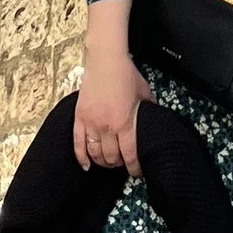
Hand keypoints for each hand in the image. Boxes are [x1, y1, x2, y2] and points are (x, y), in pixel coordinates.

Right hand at [76, 4, 151, 171]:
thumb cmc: (126, 74)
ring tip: (108, 162)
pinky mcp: (80, 117)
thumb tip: (155, 117)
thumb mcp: (145, 93)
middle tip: (122, 163)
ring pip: (95, 153)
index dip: (134, 167)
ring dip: (102, 162)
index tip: (136, 171)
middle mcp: (107, 127)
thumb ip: (149, 108)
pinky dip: (81, 157)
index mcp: (124, 123)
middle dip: (118, 164)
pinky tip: (86, 165)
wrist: (105, 60)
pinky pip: (77, 143)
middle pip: (111, 157)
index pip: (130, 154)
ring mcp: (91, 123)